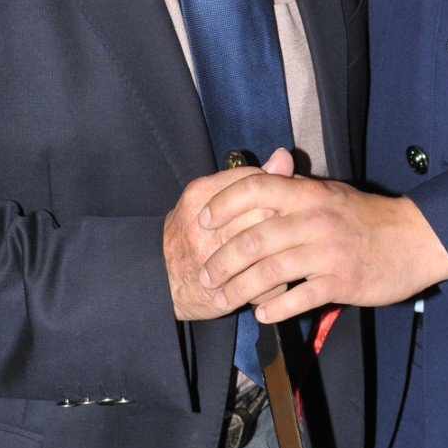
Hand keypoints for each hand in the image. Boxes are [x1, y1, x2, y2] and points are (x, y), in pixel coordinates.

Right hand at [163, 151, 295, 320]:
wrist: (159, 277)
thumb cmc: (189, 230)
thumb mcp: (211, 195)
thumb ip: (248, 177)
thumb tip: (284, 157)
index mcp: (201, 195)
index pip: (256, 184)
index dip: (276, 194)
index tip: (279, 202)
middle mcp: (206, 227)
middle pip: (265, 215)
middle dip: (284, 222)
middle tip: (288, 227)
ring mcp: (213, 261)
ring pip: (270, 251)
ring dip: (284, 252)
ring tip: (284, 250)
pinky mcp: (225, 291)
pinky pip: (267, 284)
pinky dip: (277, 282)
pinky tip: (273, 278)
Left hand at [195, 173, 447, 324]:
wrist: (416, 239)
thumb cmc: (367, 217)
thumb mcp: (329, 193)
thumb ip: (293, 188)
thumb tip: (258, 175)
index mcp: (309, 193)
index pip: (256, 187)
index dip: (224, 202)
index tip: (202, 219)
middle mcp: (315, 219)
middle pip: (255, 237)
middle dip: (222, 259)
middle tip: (204, 273)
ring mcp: (328, 251)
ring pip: (271, 271)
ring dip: (240, 288)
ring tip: (224, 299)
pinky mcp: (342, 281)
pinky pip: (299, 298)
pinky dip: (275, 308)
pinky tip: (261, 314)